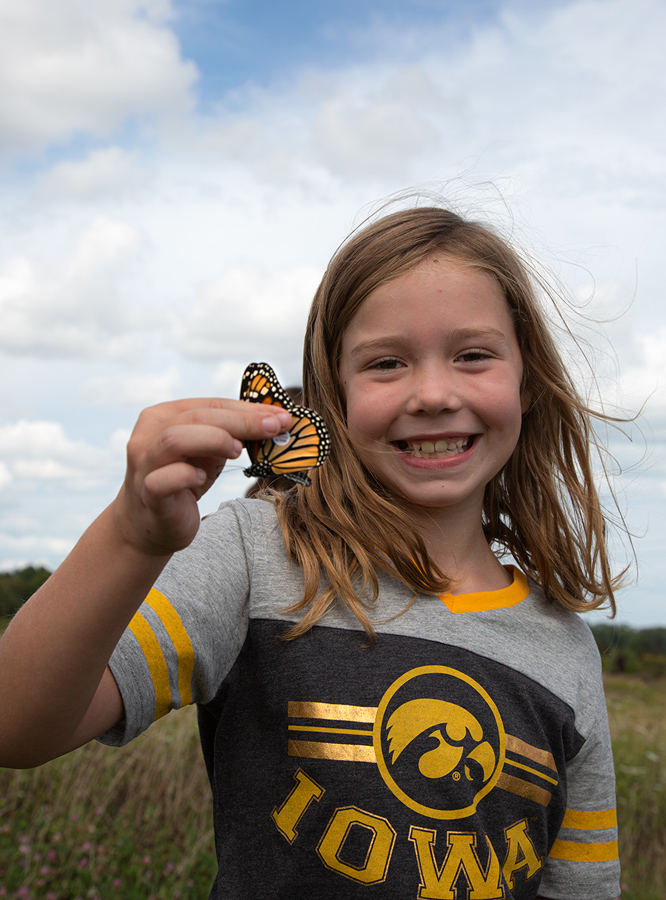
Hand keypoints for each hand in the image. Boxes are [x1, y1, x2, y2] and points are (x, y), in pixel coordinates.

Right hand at [111, 397, 291, 556]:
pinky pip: (163, 479)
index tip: (282, 417)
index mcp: (163, 416)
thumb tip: (275, 422)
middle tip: (273, 428)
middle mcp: (148, 435)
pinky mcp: (147, 492)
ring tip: (237, 450)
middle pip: (196, 416)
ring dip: (213, 439)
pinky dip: (186, 474)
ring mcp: (145, 464)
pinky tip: (202, 478)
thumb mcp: (207, 453)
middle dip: (241, 421)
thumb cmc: (182, 481)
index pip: (210, 404)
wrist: (150, 524)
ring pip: (174, 439)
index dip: (248, 409)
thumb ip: (229, 435)